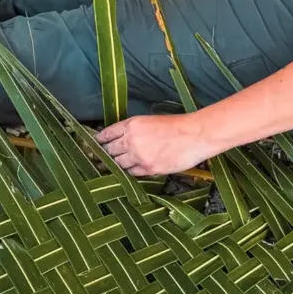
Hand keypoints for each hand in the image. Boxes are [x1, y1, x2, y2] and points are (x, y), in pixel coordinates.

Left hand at [96, 113, 221, 176]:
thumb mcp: (151, 121)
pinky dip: (131, 171)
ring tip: (117, 165)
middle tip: (102, 158)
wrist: (195, 135)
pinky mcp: (148, 168)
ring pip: (119, 163)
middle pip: (110, 150)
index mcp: (132, 124)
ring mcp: (139, 156)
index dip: (100, 140)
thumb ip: (135, 130)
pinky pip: (132, 173)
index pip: (108, 133)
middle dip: (106, 154)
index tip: (97, 144)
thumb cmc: (177, 126)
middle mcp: (131, 140)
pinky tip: (133, 169)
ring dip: (118, 164)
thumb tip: (122, 140)